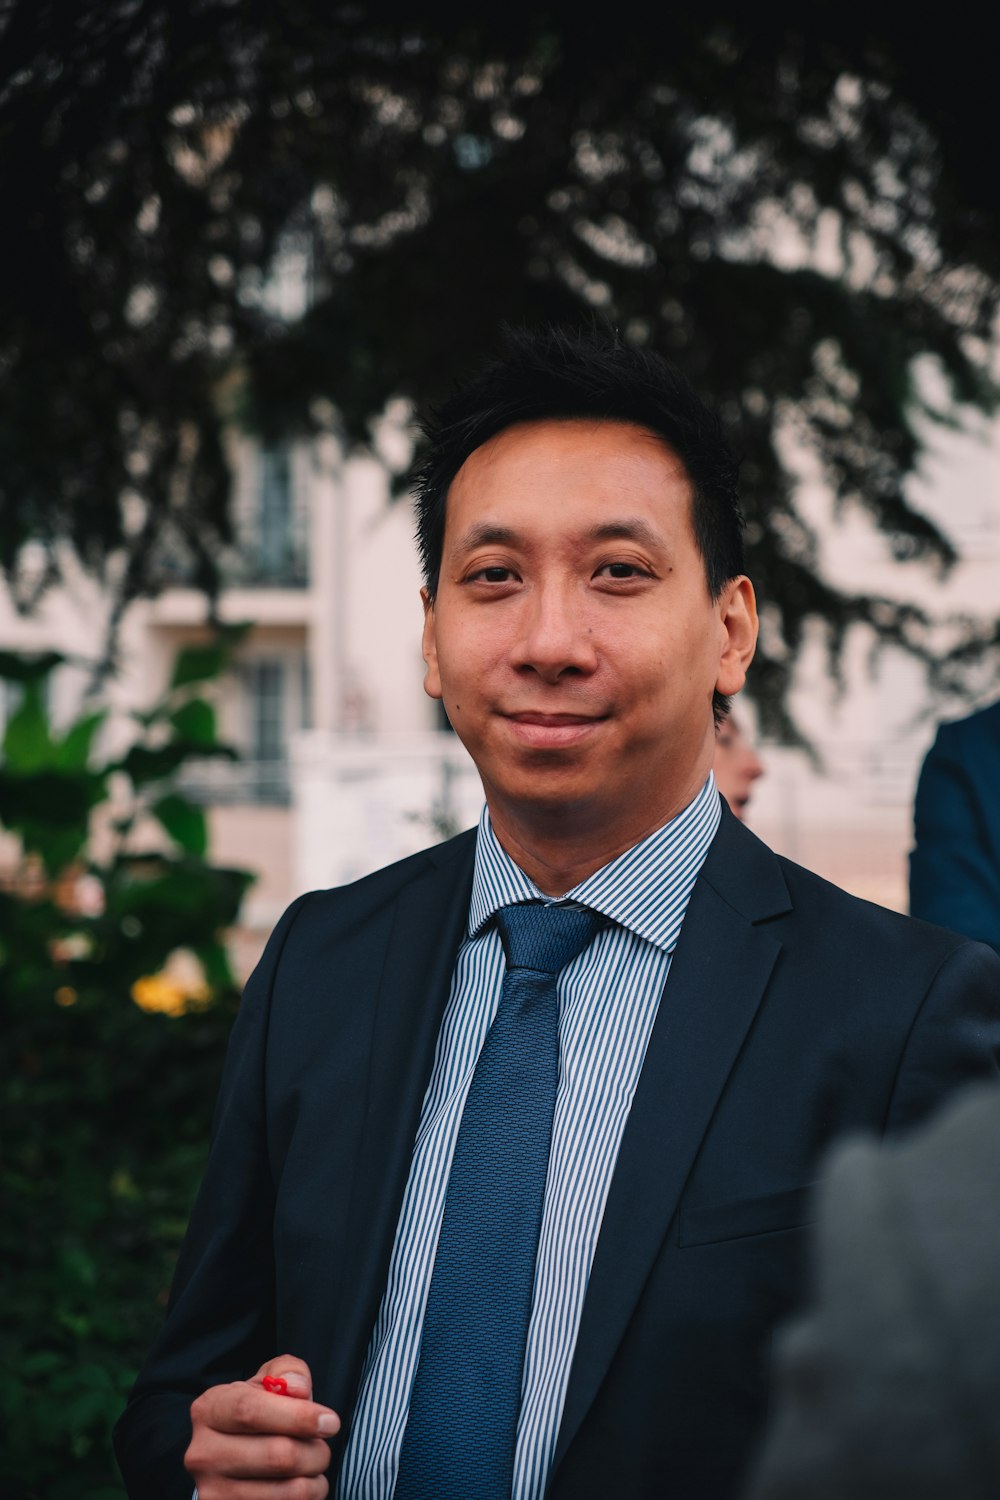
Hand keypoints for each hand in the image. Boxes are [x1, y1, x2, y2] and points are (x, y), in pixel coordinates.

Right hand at [185, 1354, 339, 1497]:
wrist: (233, 1458)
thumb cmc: (258, 1413)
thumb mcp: (268, 1382)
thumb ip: (286, 1373)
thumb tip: (298, 1389)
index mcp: (209, 1410)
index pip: (251, 1412)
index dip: (298, 1416)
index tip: (330, 1422)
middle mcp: (203, 1454)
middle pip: (276, 1455)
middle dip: (315, 1452)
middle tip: (323, 1447)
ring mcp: (212, 1491)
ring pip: (287, 1491)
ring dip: (315, 1479)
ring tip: (314, 1467)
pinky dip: (306, 1499)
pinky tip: (302, 1485)